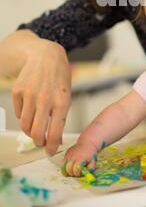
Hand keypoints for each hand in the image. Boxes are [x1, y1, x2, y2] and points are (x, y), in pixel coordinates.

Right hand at [12, 39, 70, 154]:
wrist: (46, 56)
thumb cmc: (59, 78)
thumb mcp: (66, 95)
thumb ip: (60, 116)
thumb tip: (55, 139)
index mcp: (61, 101)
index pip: (55, 132)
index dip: (52, 146)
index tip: (51, 151)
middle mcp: (45, 99)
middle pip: (36, 132)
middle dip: (38, 142)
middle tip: (40, 142)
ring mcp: (29, 94)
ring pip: (25, 125)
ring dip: (30, 131)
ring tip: (35, 127)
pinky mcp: (18, 91)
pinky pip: (19, 113)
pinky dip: (24, 115)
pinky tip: (31, 107)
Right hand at [63, 142, 97, 176]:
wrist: (86, 143)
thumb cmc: (90, 153)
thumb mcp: (93, 161)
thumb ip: (90, 168)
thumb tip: (85, 174)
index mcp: (80, 158)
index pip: (76, 169)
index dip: (77, 173)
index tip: (80, 173)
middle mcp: (73, 156)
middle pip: (68, 169)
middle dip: (71, 173)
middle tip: (75, 173)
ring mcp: (69, 155)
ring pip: (63, 166)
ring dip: (66, 171)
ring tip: (70, 171)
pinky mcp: (66, 154)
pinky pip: (62, 162)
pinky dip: (64, 166)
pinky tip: (69, 166)